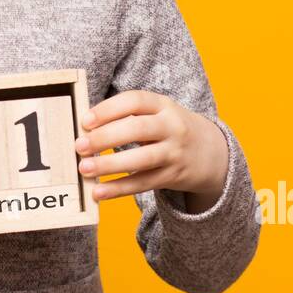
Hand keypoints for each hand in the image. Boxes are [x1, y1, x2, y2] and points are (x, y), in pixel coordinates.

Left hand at [75, 90, 228, 203]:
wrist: (212, 152)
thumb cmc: (169, 129)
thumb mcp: (157, 113)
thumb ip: (127, 116)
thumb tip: (84, 128)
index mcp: (163, 105)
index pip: (135, 101)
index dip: (109, 109)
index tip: (85, 121)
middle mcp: (172, 127)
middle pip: (138, 129)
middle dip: (106, 137)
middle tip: (80, 145)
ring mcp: (175, 153)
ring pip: (141, 159)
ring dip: (110, 165)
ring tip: (84, 168)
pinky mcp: (173, 176)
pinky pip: (143, 184)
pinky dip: (118, 189)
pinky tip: (98, 192)